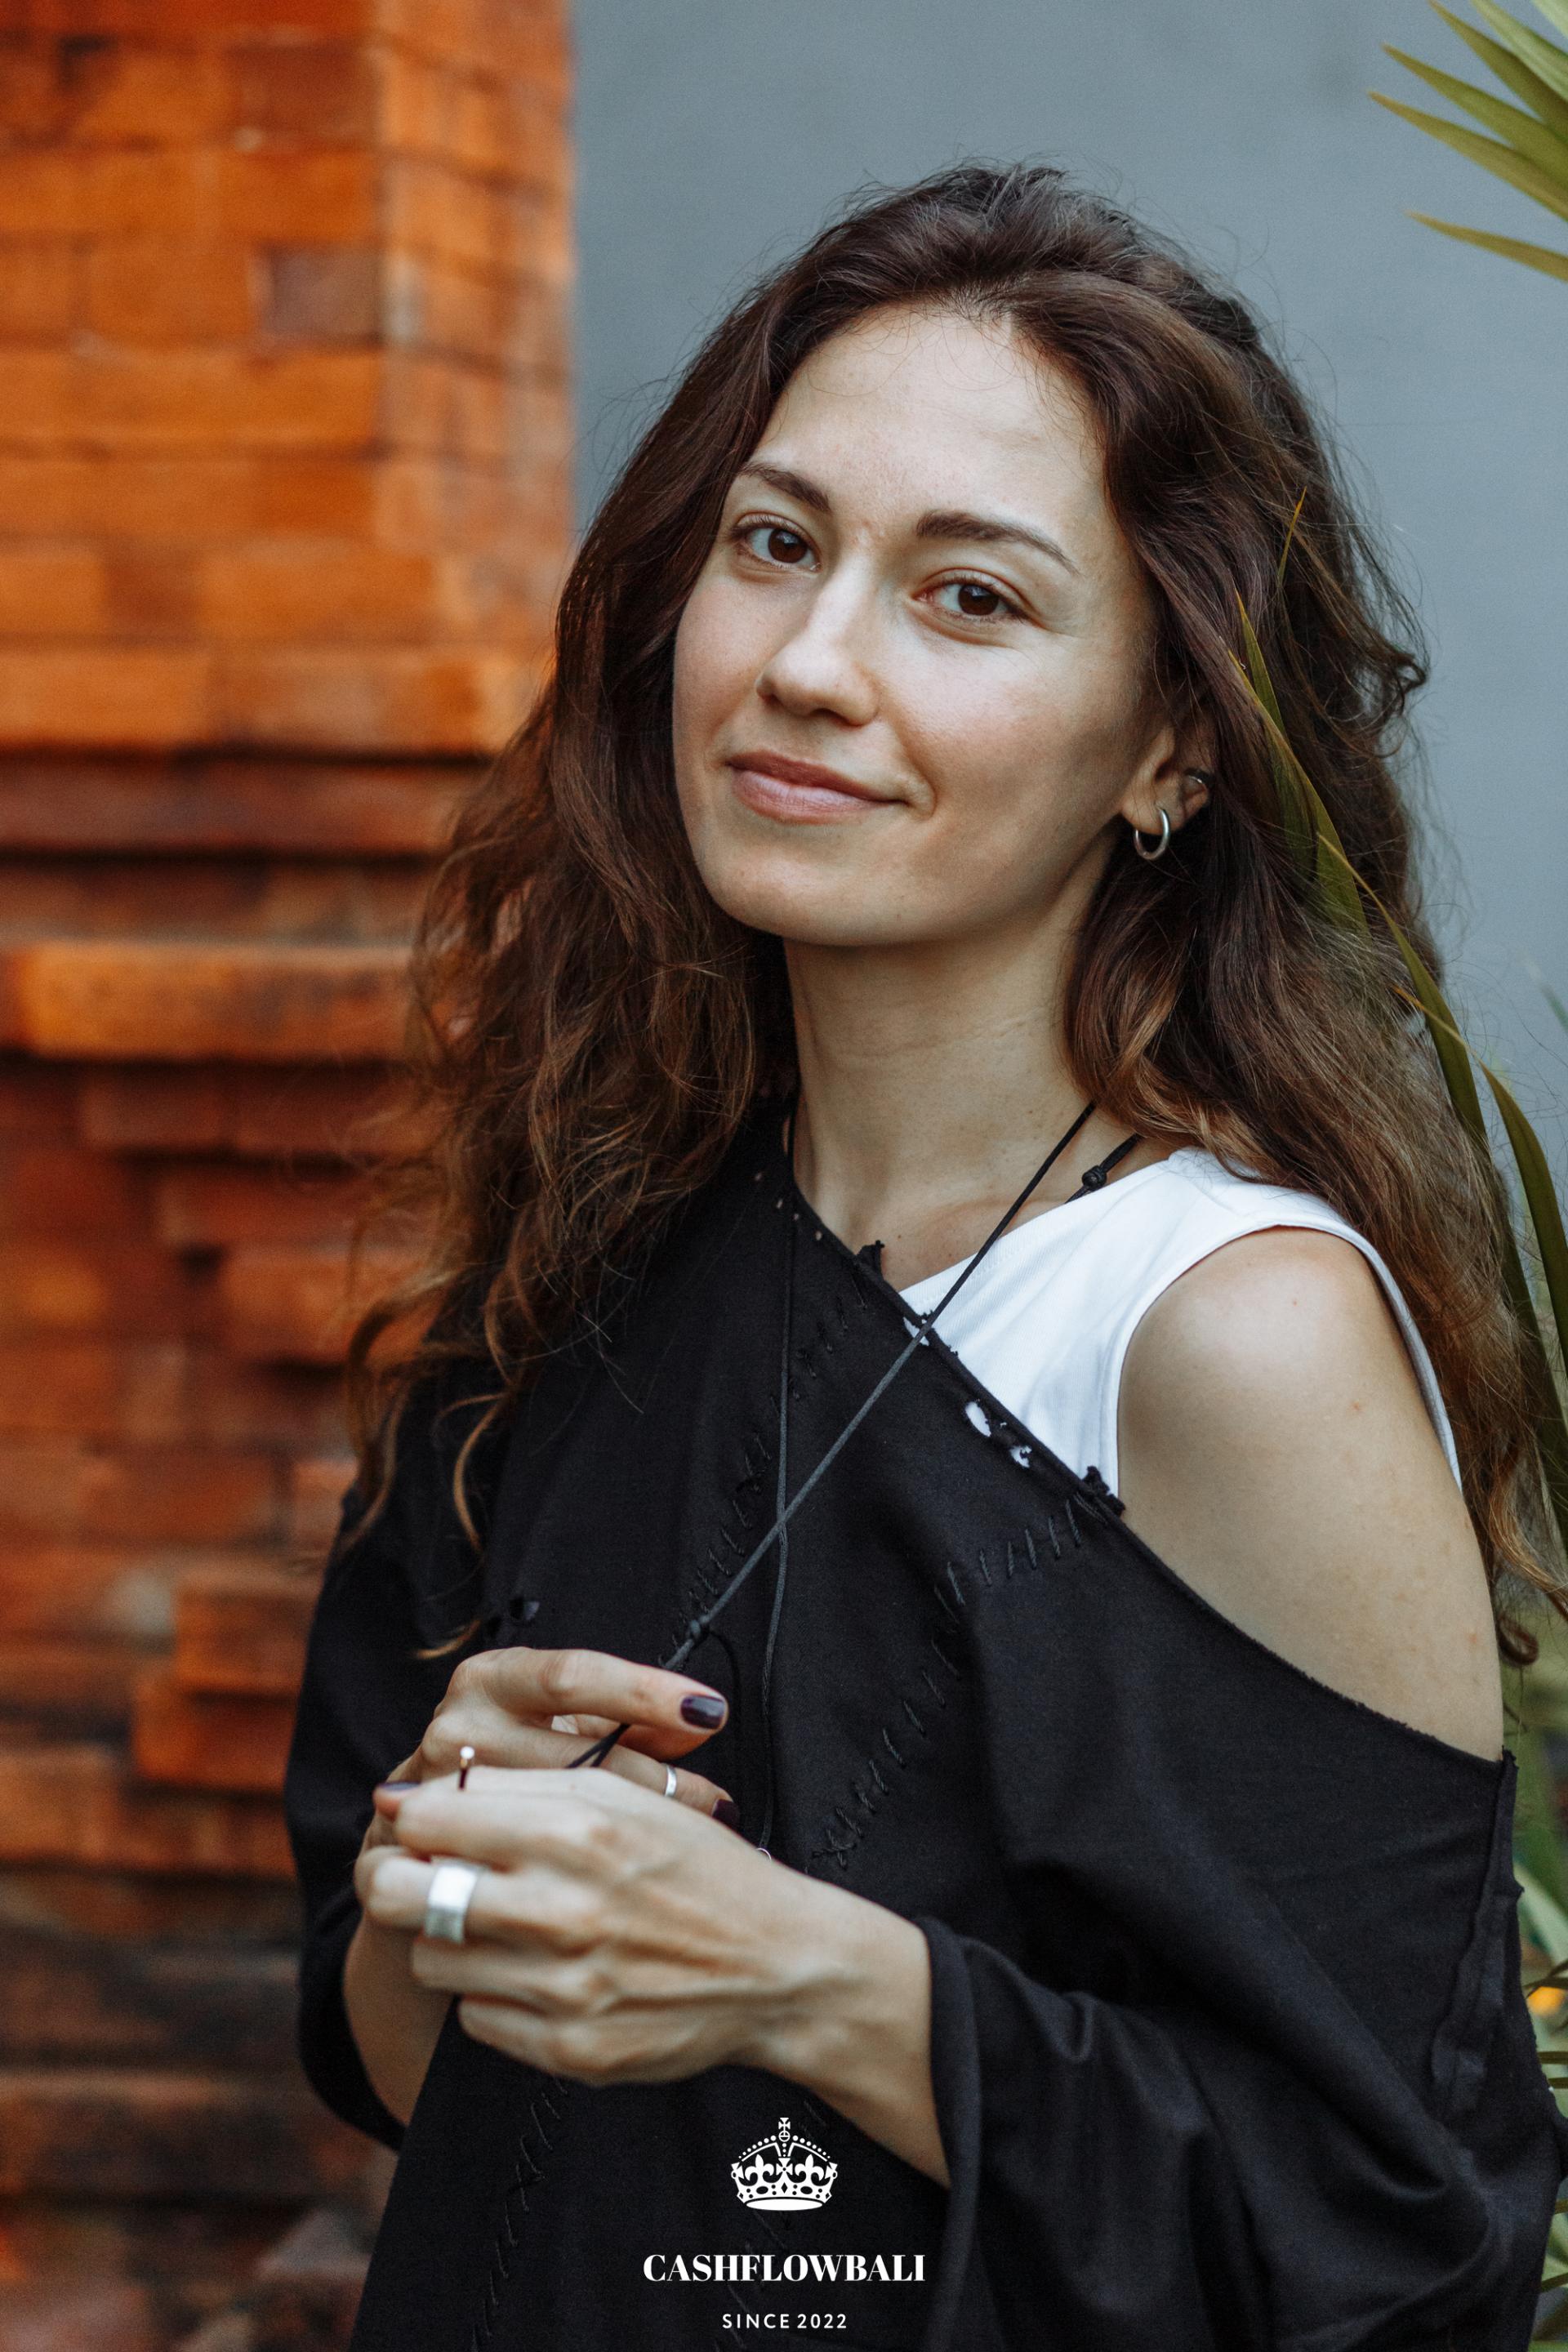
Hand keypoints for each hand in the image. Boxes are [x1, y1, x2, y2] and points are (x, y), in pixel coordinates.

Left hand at [358, 1765, 810, 2085]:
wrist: (778, 1967)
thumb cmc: (695, 1868)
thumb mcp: (621, 1797)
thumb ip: (517, 1787)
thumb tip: (409, 1798)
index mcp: (576, 1827)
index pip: (426, 1818)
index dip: (413, 1818)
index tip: (425, 1824)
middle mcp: (562, 1907)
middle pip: (399, 1894)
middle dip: (397, 1880)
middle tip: (424, 1877)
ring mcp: (562, 1987)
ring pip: (430, 1958)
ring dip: (453, 1939)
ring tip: (505, 1925)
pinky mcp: (568, 2049)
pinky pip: (476, 2017)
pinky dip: (496, 1994)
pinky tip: (544, 1974)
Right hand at [366, 1645, 738, 1841]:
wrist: (421, 1838)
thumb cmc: (511, 1771)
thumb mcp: (563, 1729)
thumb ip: (626, 1719)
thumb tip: (700, 1717)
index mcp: (492, 1679)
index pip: (574, 1676)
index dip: (645, 1692)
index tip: (708, 1710)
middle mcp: (457, 1726)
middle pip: (573, 1754)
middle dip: (656, 1779)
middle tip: (715, 1801)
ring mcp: (434, 1791)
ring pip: (553, 1817)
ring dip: (632, 1831)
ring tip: (687, 1844)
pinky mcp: (427, 1856)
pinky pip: (518, 1868)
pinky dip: (579, 1877)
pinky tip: (626, 1886)